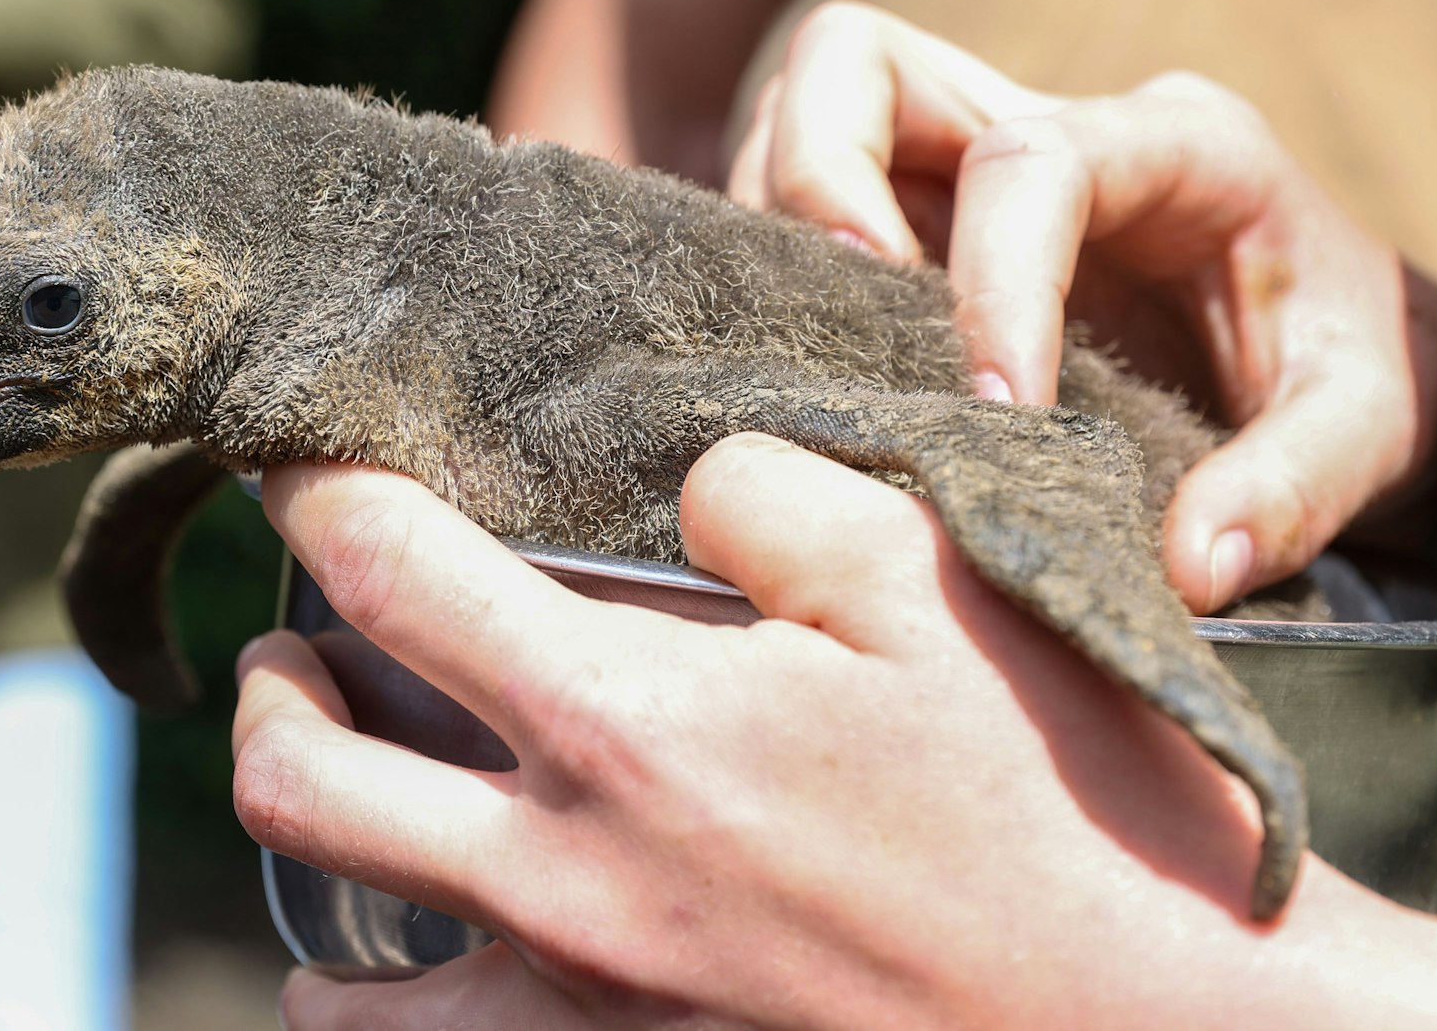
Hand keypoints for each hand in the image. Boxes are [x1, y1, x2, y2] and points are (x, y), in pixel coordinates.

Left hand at [235, 437, 1320, 1028]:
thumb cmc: (1070, 795)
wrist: (1172, 1028)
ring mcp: (596, 1011)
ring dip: (326, 872)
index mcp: (634, 730)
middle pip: (296, 781)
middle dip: (263, 691)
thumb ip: (764, 497)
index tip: (300, 463)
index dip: (320, 495)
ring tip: (368, 801)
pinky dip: (408, 1006)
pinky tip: (465, 948)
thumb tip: (676, 497)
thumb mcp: (937, 578)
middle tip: (292, 647)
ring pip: (345, 980)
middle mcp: (573, 884)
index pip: (391, 577)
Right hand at [727, 3, 1436, 610]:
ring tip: (823, 353)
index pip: (1031, 164)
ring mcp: (976, 161)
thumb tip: (1180, 569)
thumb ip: (1294, 490)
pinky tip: (821, 368)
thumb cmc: (1358, 370)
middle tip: (837, 320)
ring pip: (814, 112)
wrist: (1347, 351)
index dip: (986, 283)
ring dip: (781, 218)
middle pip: (861, 63)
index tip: (995, 413)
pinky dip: (784, 267)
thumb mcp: (1373, 427)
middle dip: (815, 177)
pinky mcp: (930, 220)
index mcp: (1179, 145)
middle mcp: (1058, 124)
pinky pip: (811, 197)